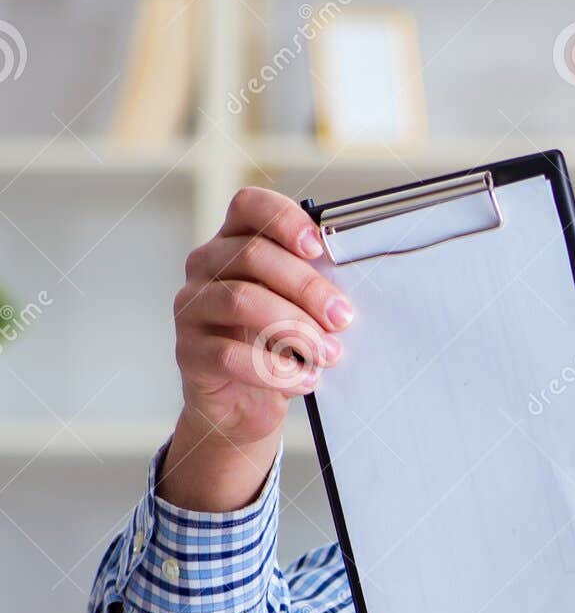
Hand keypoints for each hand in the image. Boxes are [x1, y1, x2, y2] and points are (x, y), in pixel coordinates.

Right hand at [172, 186, 353, 447]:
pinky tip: (305, 379)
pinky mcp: (188, 351)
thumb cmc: (278, 347)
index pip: (249, 206)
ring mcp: (191, 307)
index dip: (284, 219)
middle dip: (306, 287)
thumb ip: (315, 291)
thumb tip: (349, 295)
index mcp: (234, 243)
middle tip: (342, 318)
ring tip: (328, 354)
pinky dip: (275, 369)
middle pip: (252, 255)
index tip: (319, 248)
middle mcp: (205, 266)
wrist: (243, 406)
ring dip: (294, 327)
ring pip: (241, 301)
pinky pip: (229, 354)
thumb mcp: (300, 312)